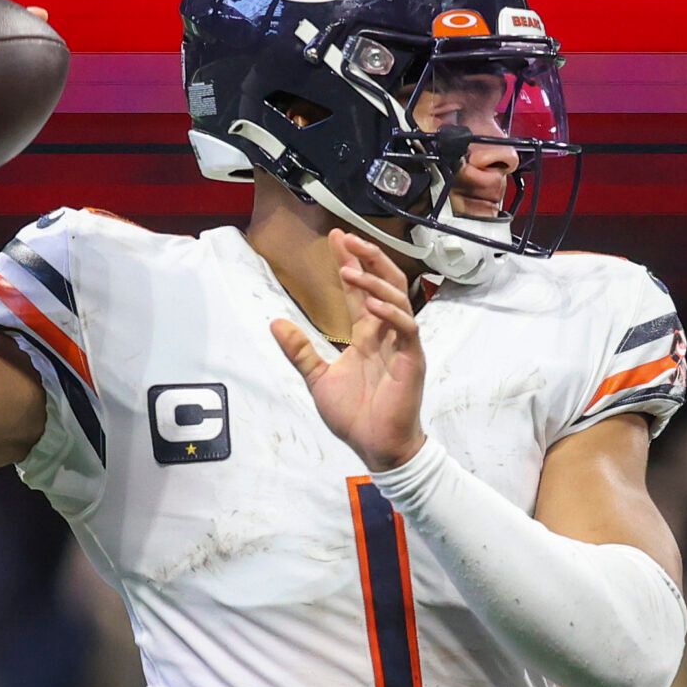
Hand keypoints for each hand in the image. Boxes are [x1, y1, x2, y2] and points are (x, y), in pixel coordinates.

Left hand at [271, 229, 427, 471]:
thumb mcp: (317, 379)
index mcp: (368, 336)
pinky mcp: (412, 360)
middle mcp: (387, 333)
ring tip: (350, 270)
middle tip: (348, 239)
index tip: (336, 239)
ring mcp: (402, 344)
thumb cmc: (354, 416)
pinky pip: (407, 328)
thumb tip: (274, 323)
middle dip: (368, 258)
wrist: (376, 447)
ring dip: (374, 281)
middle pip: (384, 283)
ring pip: (397, 299)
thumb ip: (300, 351)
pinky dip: (391, 313)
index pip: (360, 290)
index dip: (350, 263)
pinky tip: (372, 304)